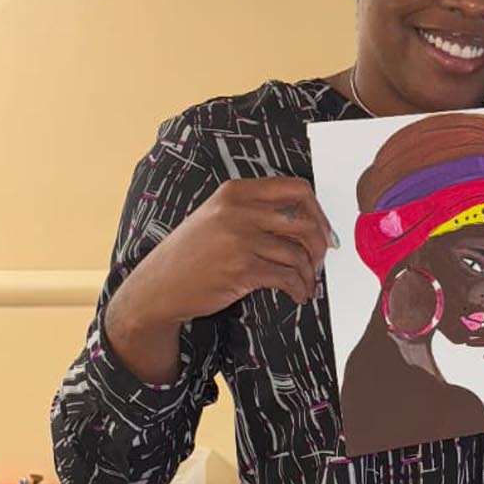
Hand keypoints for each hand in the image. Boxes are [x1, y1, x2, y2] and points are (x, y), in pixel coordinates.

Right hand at [106, 176, 333, 382]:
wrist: (158, 287)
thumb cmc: (191, 255)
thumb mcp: (217, 217)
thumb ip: (255, 211)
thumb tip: (307, 223)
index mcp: (235, 192)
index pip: (296, 189)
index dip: (318, 212)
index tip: (324, 232)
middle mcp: (238, 210)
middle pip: (304, 222)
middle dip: (319, 247)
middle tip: (318, 263)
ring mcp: (239, 239)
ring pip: (298, 254)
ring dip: (309, 275)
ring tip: (306, 285)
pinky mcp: (242, 269)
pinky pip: (287, 277)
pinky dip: (299, 288)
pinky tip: (297, 295)